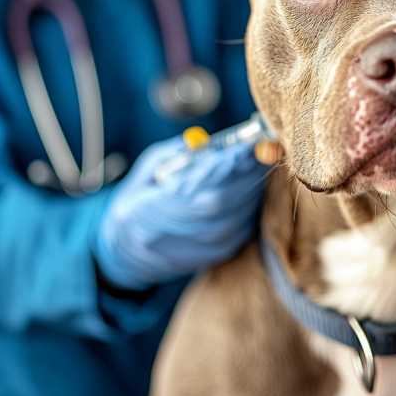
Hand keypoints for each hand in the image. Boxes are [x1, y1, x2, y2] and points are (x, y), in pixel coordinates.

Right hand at [93, 136, 272, 289]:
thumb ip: (177, 154)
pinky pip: (243, 227)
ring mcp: (195, 249)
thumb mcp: (148, 169)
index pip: (194, 190)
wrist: (131, 248)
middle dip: (247, 173)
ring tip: (262, 163)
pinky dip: (252, 204)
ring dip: (254, 187)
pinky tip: (254, 186)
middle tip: (264, 149)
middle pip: (222, 204)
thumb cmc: (140, 199)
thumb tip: (206, 140)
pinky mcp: (215, 254)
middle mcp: (171, 236)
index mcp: (147, 211)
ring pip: (237, 217)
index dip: (224, 169)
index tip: (245, 145)